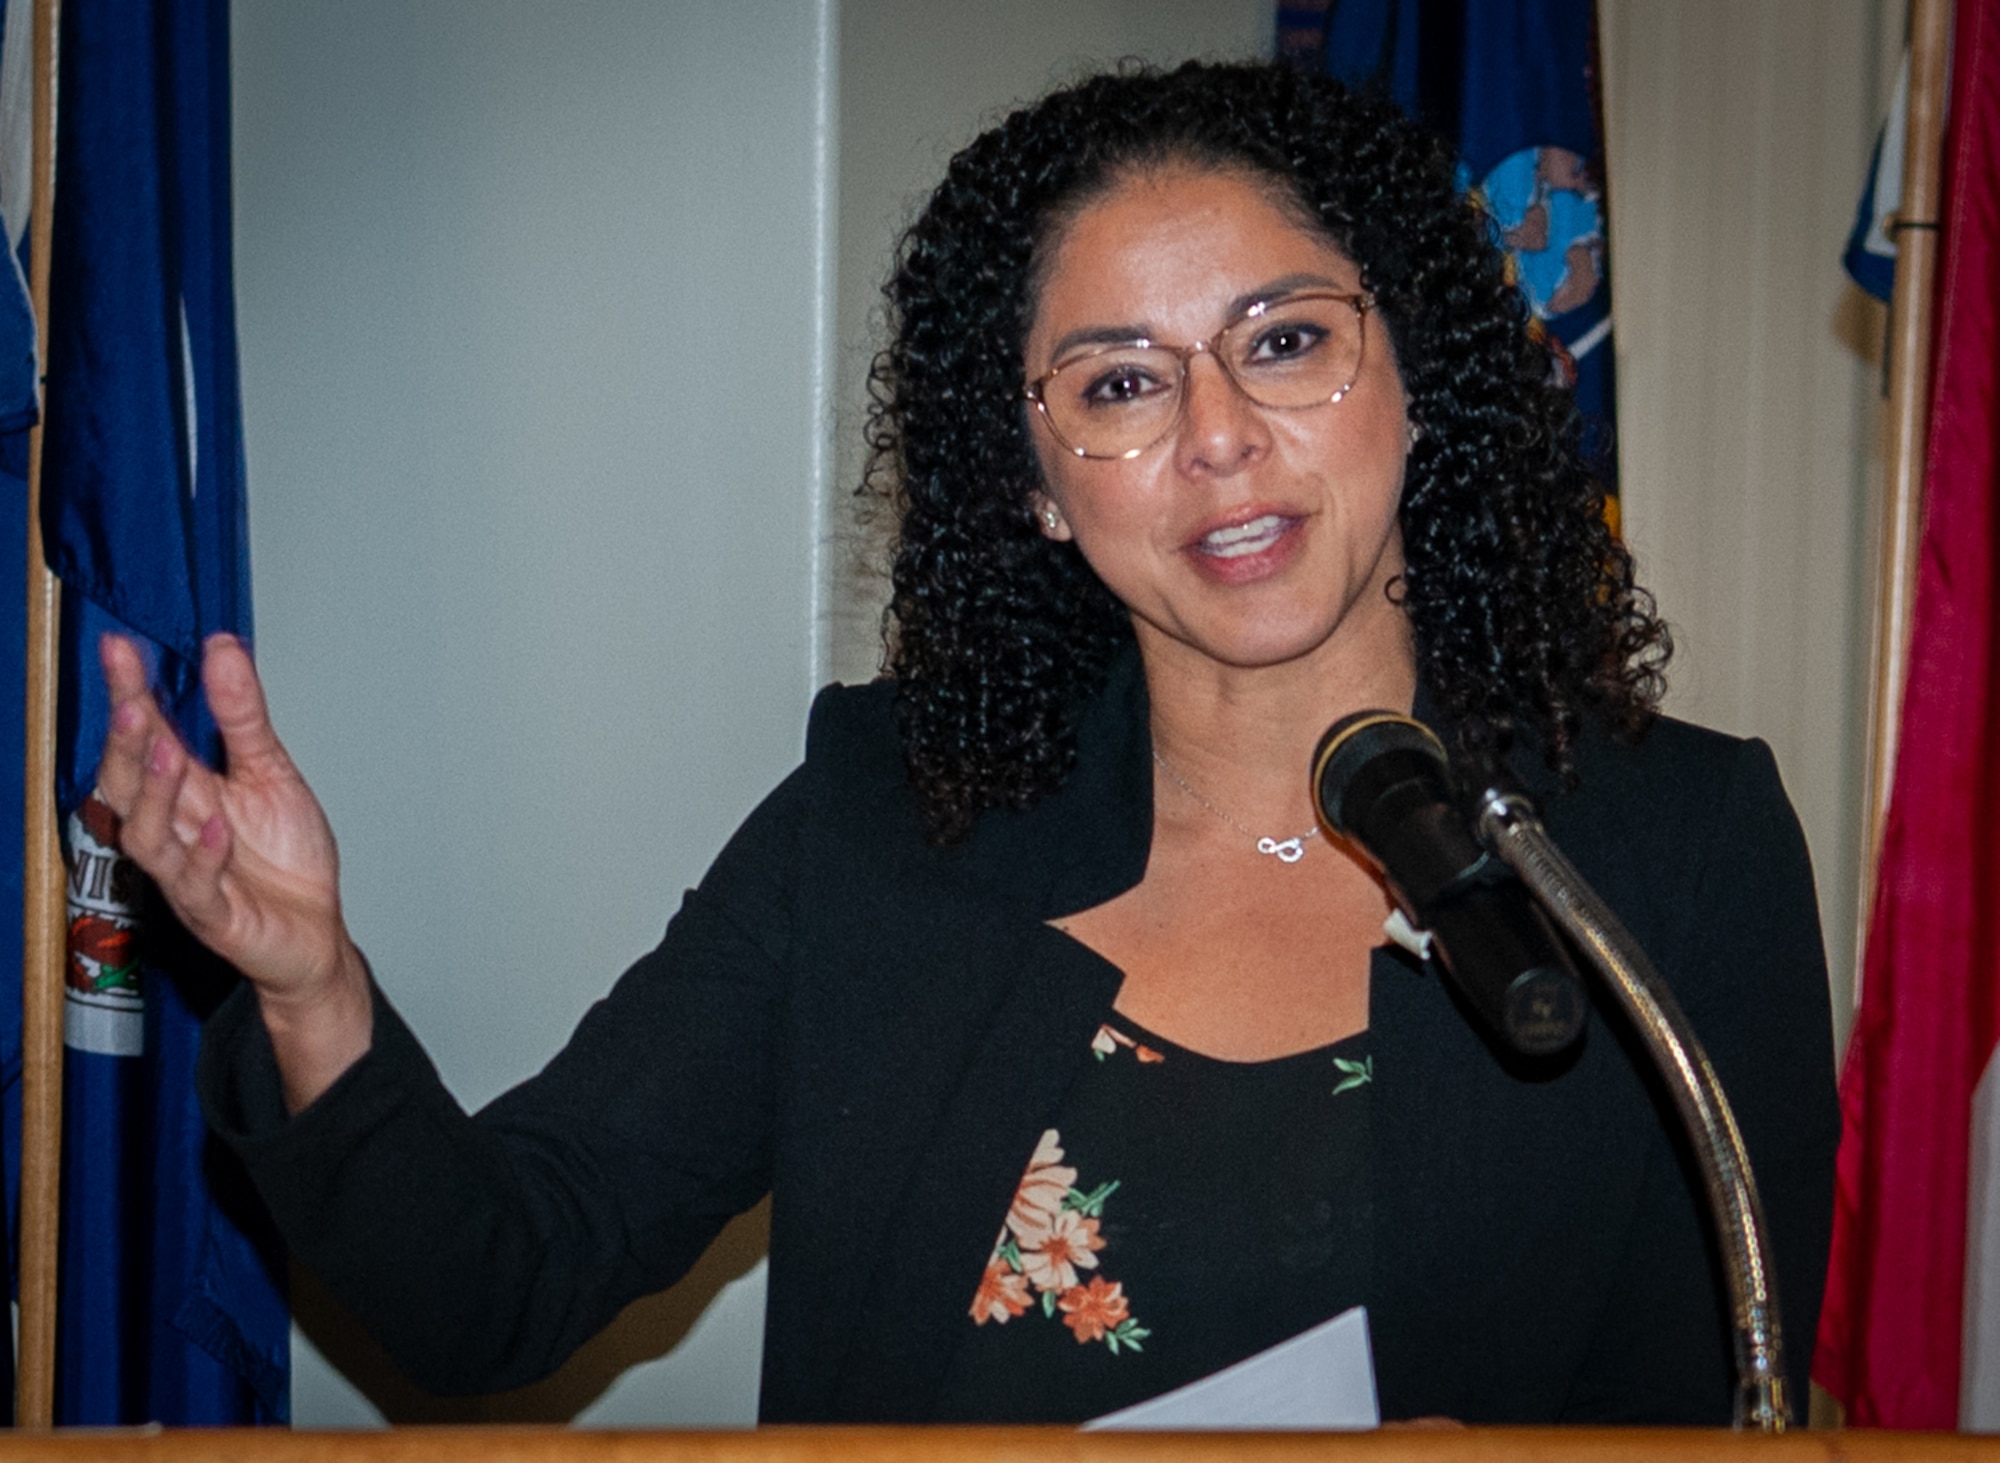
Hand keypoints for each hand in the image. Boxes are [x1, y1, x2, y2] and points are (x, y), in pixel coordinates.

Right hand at [97, 632, 371, 1107]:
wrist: (315, 932)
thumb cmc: (284, 857)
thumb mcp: (272, 772)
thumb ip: (243, 716)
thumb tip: (222, 648)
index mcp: (188, 791)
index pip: (147, 736)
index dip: (130, 694)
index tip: (118, 649)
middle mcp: (177, 829)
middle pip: (128, 785)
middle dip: (125, 744)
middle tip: (131, 703)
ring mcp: (188, 874)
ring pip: (148, 837)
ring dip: (154, 794)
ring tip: (166, 752)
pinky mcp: (214, 915)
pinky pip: (196, 888)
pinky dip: (204, 857)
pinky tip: (218, 829)